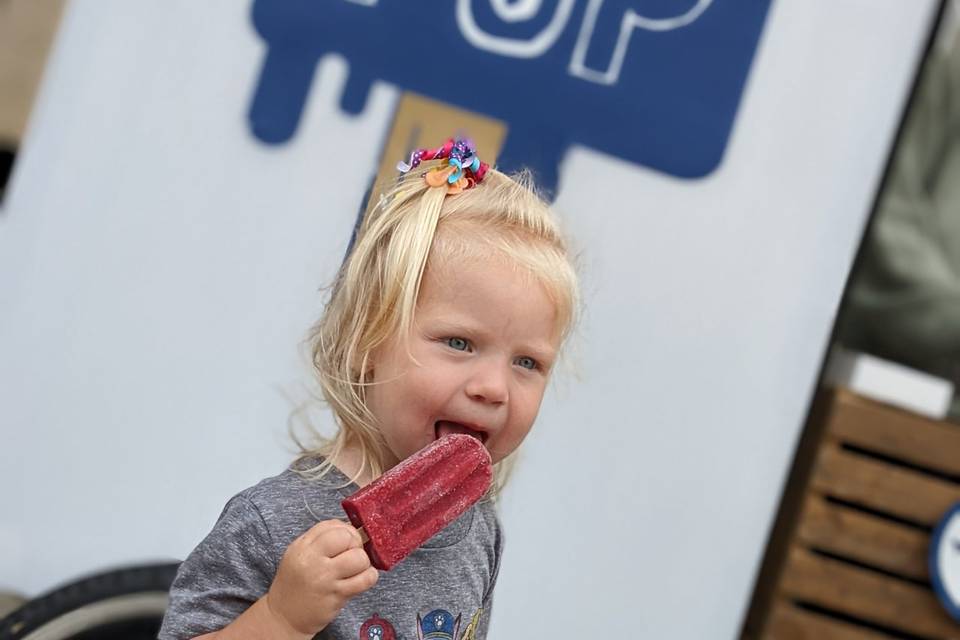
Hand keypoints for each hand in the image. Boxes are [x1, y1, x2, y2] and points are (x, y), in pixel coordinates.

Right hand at [264, 519, 377, 635]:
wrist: (284, 617)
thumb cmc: (295, 584)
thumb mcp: (298, 555)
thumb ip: (320, 540)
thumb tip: (349, 529)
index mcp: (301, 547)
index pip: (331, 526)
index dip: (345, 530)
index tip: (347, 541)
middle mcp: (312, 561)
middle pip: (347, 537)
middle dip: (356, 544)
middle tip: (352, 554)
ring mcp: (325, 579)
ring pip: (359, 558)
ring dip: (363, 562)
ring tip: (355, 569)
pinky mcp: (336, 596)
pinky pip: (365, 580)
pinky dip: (369, 577)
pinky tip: (361, 579)